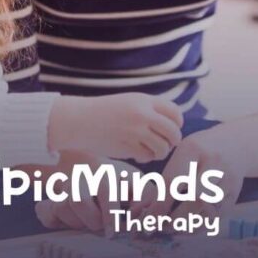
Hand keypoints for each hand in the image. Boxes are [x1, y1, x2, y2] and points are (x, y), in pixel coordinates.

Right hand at [36, 156, 133, 236]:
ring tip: (88, 222)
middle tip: (100, 226)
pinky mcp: (52, 199)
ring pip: (61, 207)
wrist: (97, 168)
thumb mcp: (139, 185)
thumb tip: (140, 214)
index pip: (105, 191)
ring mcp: (64, 187)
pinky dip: (52, 219)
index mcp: (106, 174)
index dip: (108, 214)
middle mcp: (82, 177)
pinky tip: (65, 222)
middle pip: (77, 200)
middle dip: (91, 220)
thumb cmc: (123, 184)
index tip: (111, 233)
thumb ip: (147, 198)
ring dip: (76, 222)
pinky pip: (44, 211)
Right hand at [48, 94, 182, 161]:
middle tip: (167, 143)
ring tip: (151, 150)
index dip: (177, 123)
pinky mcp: (128, 147)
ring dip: (160, 152)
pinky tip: (138, 153)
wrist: (79, 120)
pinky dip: (146, 157)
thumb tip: (174, 125)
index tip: (172, 128)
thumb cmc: (105, 111)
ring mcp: (136, 132)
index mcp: (144, 100)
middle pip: (173, 132)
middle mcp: (142, 115)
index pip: (175, 113)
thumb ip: (150, 109)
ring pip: (163, 148)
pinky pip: (148, 156)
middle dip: (173, 141)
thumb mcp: (129, 101)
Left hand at [129, 128, 244, 230]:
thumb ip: (162, 180)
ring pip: (205, 213)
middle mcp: (215, 163)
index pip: (174, 180)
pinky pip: (214, 219)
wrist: (234, 145)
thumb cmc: (197, 152)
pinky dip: (196, 228)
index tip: (146, 220)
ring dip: (185, 226)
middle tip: (158, 227)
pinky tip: (183, 228)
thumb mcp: (180, 155)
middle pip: (195, 198)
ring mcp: (228, 180)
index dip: (159, 204)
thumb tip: (137, 210)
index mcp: (194, 149)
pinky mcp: (234, 196)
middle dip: (174, 218)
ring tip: (168, 228)